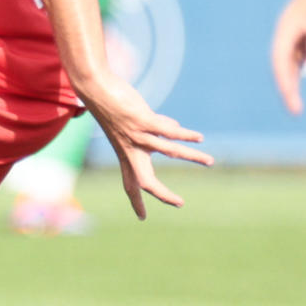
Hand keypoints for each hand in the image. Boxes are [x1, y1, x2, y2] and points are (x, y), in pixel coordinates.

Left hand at [75, 71, 211, 218]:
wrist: (95, 88)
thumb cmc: (112, 104)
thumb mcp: (131, 122)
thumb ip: (152, 128)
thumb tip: (175, 128)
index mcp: (124, 153)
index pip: (129, 184)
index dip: (135, 201)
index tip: (141, 217)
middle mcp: (130, 149)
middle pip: (145, 180)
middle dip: (162, 195)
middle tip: (180, 203)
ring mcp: (136, 135)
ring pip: (168, 152)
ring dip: (191, 157)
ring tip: (210, 161)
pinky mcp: (142, 120)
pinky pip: (168, 131)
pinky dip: (185, 134)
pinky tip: (199, 137)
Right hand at [271, 0, 305, 115]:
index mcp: (286, 31)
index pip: (282, 63)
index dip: (286, 83)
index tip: (292, 100)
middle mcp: (285, 37)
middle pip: (282, 68)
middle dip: (286, 90)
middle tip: (294, 111)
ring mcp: (291, 38)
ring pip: (287, 66)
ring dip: (289, 85)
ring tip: (294, 106)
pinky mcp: (301, 39)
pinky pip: (296, 61)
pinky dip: (295, 75)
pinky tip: (297, 87)